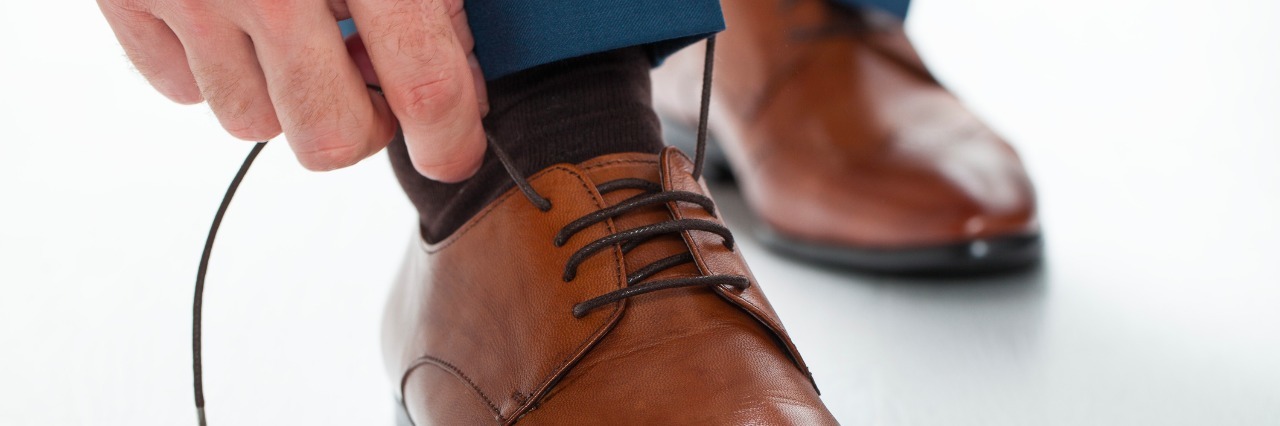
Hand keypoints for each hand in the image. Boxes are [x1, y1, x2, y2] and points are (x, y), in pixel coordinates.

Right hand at [97, 0, 487, 181]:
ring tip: (304, 39)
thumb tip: (454, 69)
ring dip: (288, 98)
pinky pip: (179, 87)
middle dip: (364, 125)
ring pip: (250, 121)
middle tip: (376, 86)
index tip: (454, 149)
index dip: (451, 137)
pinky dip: (217, 71)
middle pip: (326, 135)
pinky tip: (241, 24)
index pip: (422, 85)